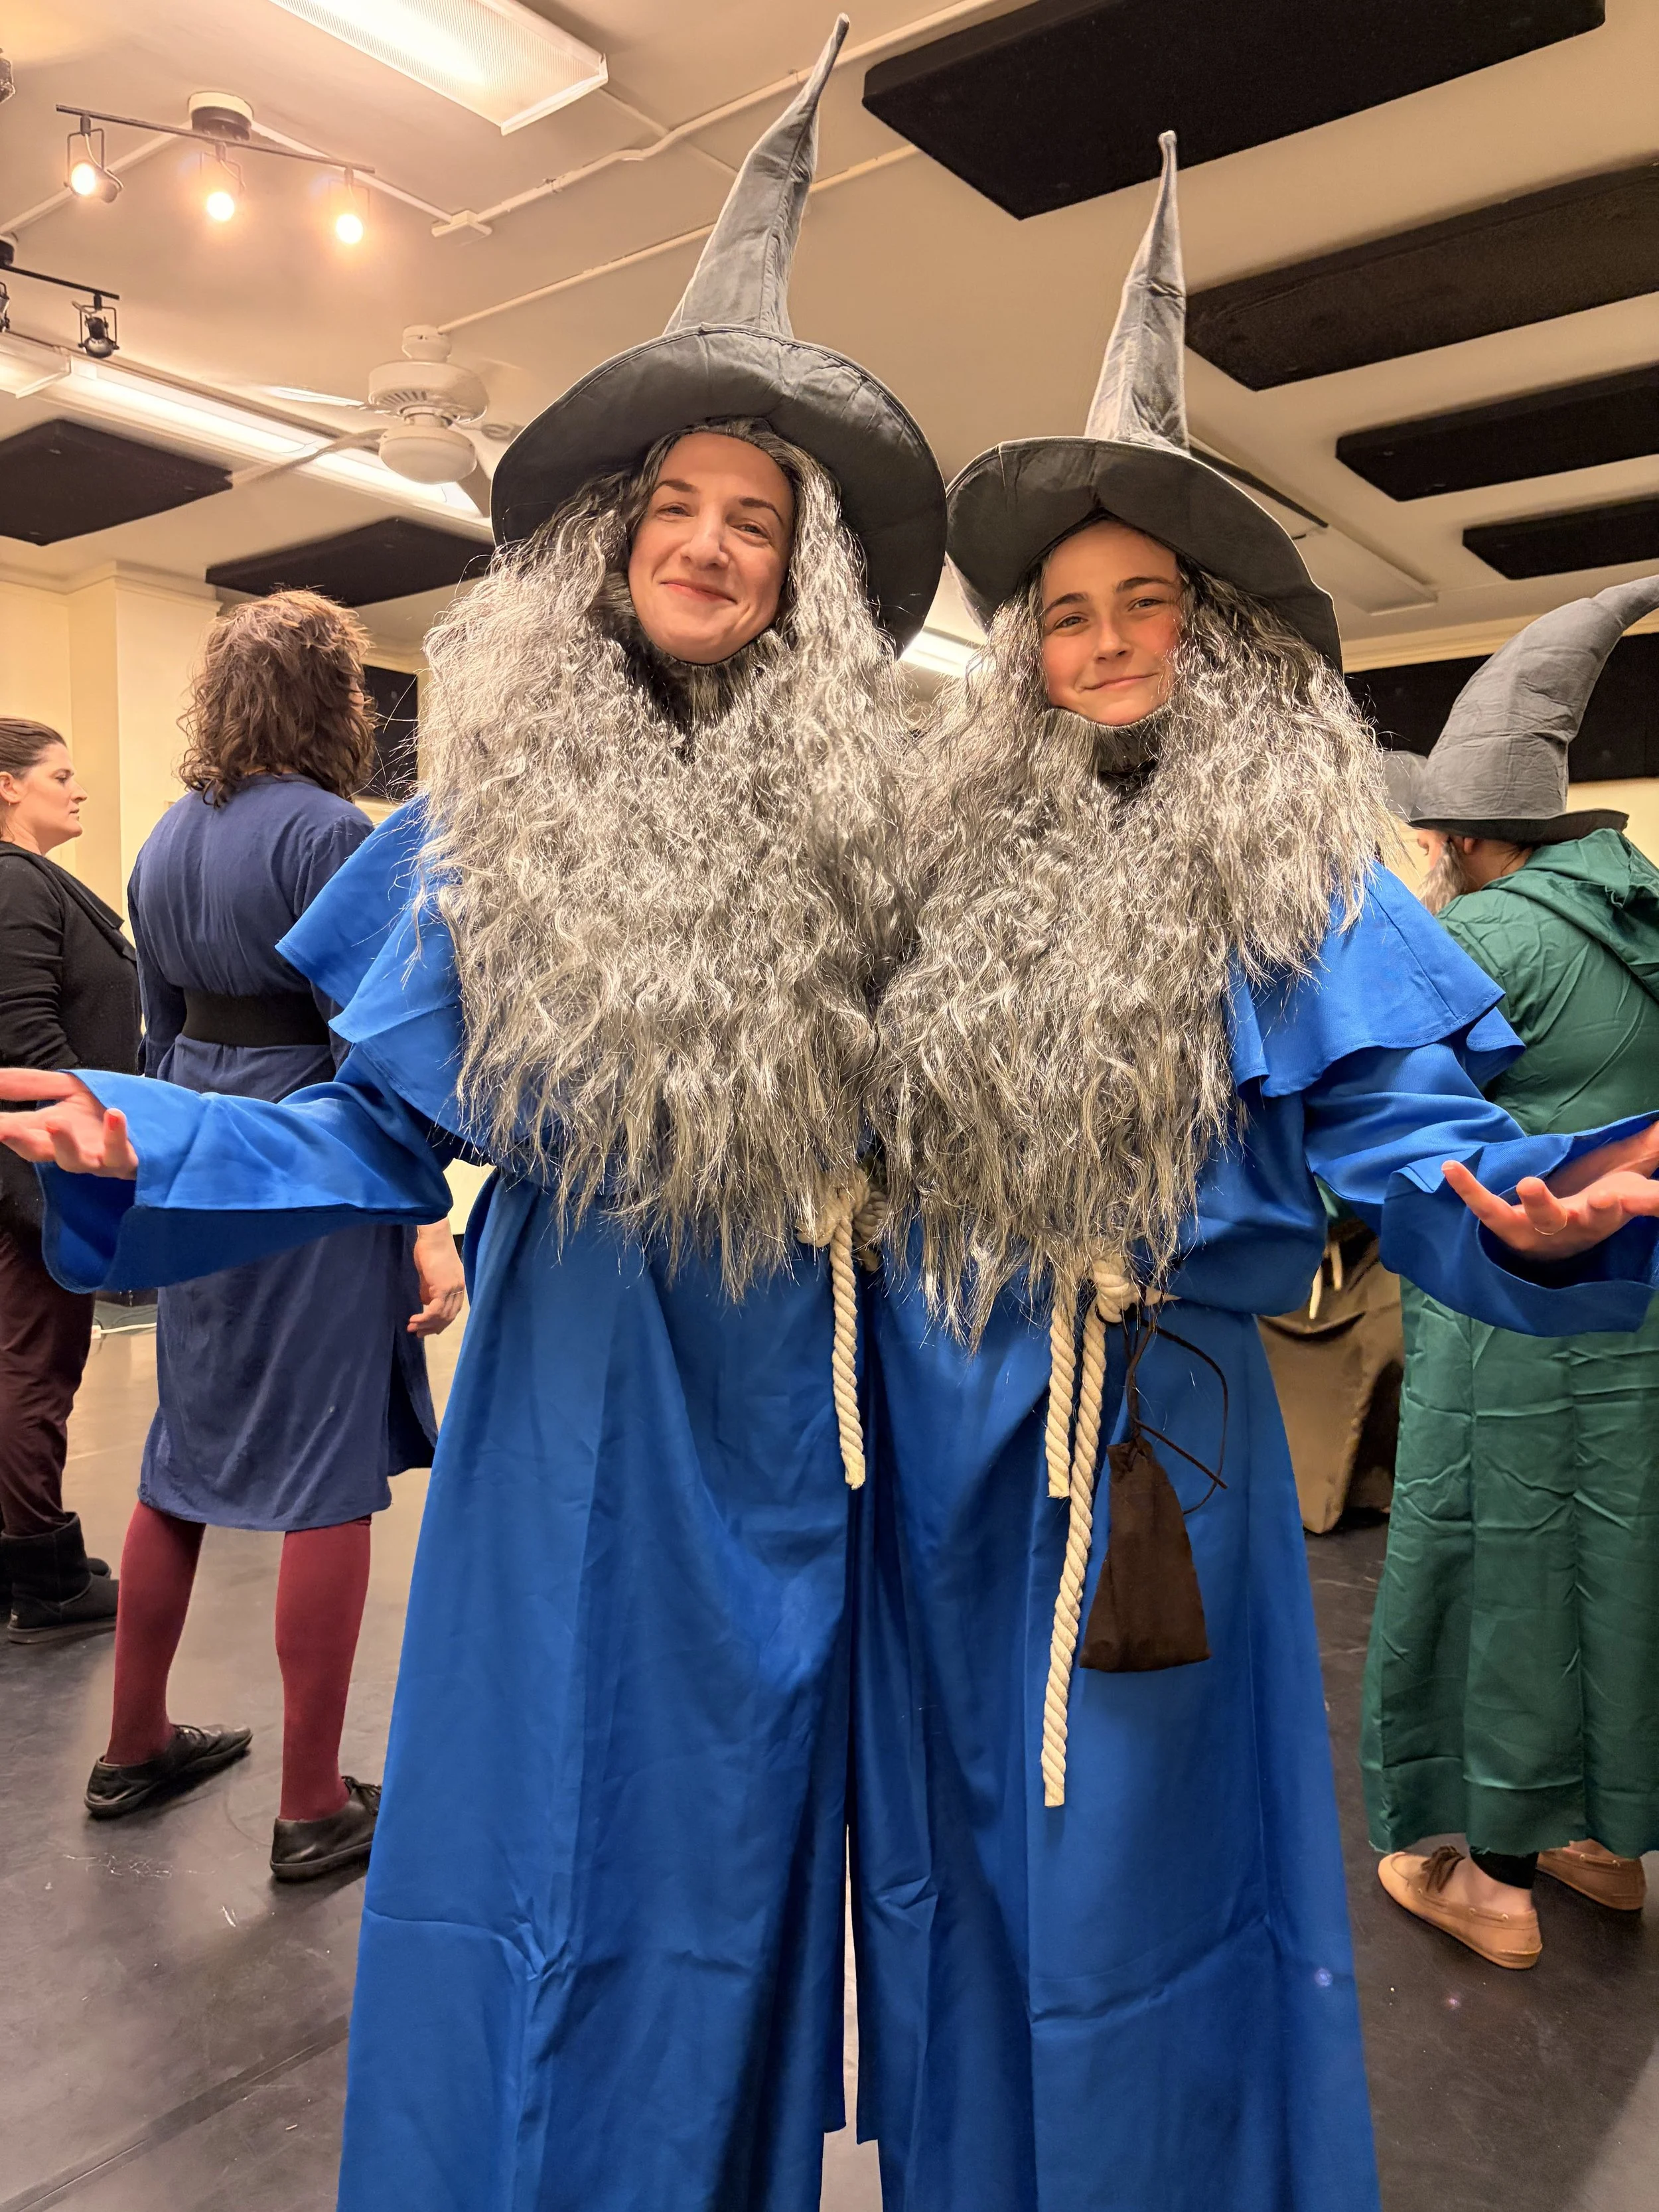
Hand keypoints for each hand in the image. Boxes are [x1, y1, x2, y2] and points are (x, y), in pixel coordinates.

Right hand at [0, 1068, 137, 1177]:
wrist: (159, 1117)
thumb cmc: (107, 1105)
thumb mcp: (68, 1088)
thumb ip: (29, 1084)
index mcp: (50, 1131)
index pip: (16, 1130)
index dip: (2, 1128)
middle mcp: (70, 1149)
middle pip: (39, 1151)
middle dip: (18, 1141)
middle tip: (1, 1130)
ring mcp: (98, 1158)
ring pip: (76, 1160)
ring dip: (63, 1143)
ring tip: (55, 1122)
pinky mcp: (128, 1160)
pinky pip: (120, 1153)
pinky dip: (115, 1135)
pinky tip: (114, 1114)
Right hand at [409, 1220, 464, 1334]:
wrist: (432, 1236)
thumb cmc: (429, 1250)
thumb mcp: (429, 1274)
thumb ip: (429, 1289)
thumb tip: (424, 1302)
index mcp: (459, 1285)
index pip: (453, 1310)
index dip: (441, 1322)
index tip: (429, 1329)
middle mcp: (460, 1288)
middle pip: (449, 1316)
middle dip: (433, 1328)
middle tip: (419, 1333)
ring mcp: (453, 1288)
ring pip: (442, 1316)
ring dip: (426, 1325)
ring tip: (412, 1328)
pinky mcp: (443, 1287)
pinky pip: (435, 1310)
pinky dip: (424, 1318)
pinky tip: (414, 1319)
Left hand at [1445, 1120, 1658, 1257]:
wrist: (1562, 1243)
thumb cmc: (1598, 1200)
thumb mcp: (1631, 1175)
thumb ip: (1649, 1146)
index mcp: (1613, 1212)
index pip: (1639, 1205)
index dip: (1645, 1202)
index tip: (1638, 1195)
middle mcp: (1578, 1225)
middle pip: (1584, 1220)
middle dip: (1590, 1211)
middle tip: (1594, 1197)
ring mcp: (1541, 1231)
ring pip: (1537, 1221)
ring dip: (1535, 1204)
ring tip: (1528, 1183)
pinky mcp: (1509, 1227)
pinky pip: (1487, 1210)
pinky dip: (1469, 1190)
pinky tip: (1450, 1167)